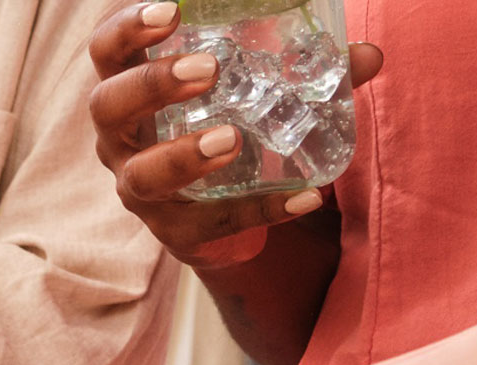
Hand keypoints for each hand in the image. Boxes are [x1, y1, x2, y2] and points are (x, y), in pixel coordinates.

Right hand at [89, 2, 383, 267]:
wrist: (223, 213)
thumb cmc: (225, 125)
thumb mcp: (253, 90)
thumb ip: (303, 70)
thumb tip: (368, 56)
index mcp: (132, 86)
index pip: (108, 50)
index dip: (128, 28)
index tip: (170, 10)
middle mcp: (122, 137)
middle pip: (108, 105)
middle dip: (152, 84)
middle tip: (207, 68)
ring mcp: (140, 187)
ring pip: (143, 175)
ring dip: (184, 155)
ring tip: (231, 138)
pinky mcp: (174, 230)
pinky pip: (210, 223)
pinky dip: (260, 209)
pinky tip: (306, 195)